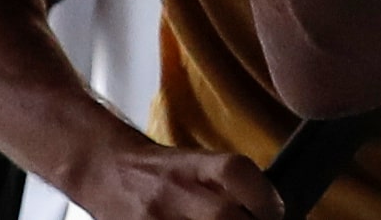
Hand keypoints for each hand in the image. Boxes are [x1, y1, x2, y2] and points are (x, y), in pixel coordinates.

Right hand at [74, 146, 282, 219]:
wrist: (105, 170)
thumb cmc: (156, 172)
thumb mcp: (193, 164)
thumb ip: (227, 185)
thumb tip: (269, 211)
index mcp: (191, 166)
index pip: (236, 172)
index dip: (264, 196)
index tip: (275, 212)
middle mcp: (173, 192)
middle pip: (223, 216)